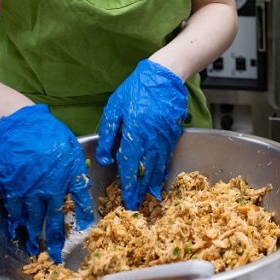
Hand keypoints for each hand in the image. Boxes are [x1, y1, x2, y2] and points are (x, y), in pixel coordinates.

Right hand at [0, 104, 93, 261]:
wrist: (20, 125)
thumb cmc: (47, 130)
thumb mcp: (71, 146)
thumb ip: (75, 165)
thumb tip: (79, 178)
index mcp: (71, 173)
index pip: (81, 200)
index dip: (83, 215)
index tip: (85, 226)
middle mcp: (53, 186)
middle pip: (56, 217)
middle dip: (57, 237)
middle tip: (57, 251)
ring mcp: (32, 190)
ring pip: (35, 218)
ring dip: (36, 232)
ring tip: (36, 243)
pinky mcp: (14, 188)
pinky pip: (16, 209)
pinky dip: (17, 220)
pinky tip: (19, 226)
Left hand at [96, 59, 187, 209]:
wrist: (163, 76)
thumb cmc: (136, 90)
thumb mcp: (114, 109)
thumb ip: (109, 134)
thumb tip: (105, 158)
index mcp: (134, 133)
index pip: (129, 165)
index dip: (128, 184)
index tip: (126, 199)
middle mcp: (150, 138)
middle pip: (145, 170)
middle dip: (140, 189)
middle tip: (137, 204)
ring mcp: (164, 137)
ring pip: (158, 165)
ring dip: (153, 182)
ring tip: (150, 196)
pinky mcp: (174, 133)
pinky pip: (167, 155)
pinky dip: (164, 168)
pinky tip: (161, 176)